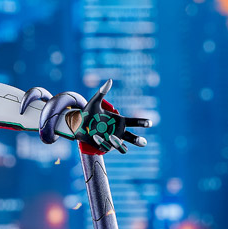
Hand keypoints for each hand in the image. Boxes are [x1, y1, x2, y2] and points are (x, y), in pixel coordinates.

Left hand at [25, 80, 149, 153]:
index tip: (150, 123)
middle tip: (143, 142)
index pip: (135, 122)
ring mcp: (112, 141)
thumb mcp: (94, 102)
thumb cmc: (87, 112)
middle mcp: (119, 132)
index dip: (143, 122)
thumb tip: (110, 80)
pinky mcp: (104, 147)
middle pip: (132, 139)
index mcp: (120, 121)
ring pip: (123, 148)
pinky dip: (102, 141)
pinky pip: (107, 147)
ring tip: (112, 136)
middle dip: (138, 141)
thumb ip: (102, 92)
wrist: (77, 124)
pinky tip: (95, 136)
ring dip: (119, 144)